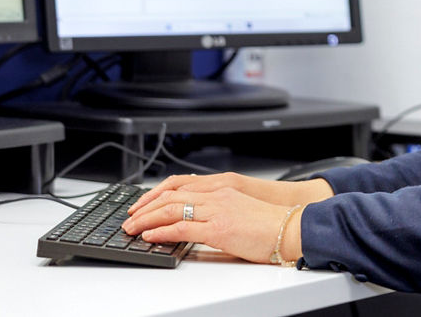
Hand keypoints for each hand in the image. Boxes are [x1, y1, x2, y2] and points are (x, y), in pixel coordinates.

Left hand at [121, 185, 299, 263]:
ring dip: (146, 219)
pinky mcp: (218, 229)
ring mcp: (216, 210)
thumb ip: (217, 210)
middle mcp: (216, 195)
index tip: (141, 205)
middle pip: (170, 195)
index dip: (155, 194)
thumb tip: (196, 223)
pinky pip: (182, 228)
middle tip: (129, 218)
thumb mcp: (239, 210)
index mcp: (221, 188)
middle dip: (145, 207)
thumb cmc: (269, 224)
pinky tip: (150, 236)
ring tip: (132, 228)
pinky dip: (161, 231)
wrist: (291, 229)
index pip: (179, 185)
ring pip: (171, 209)